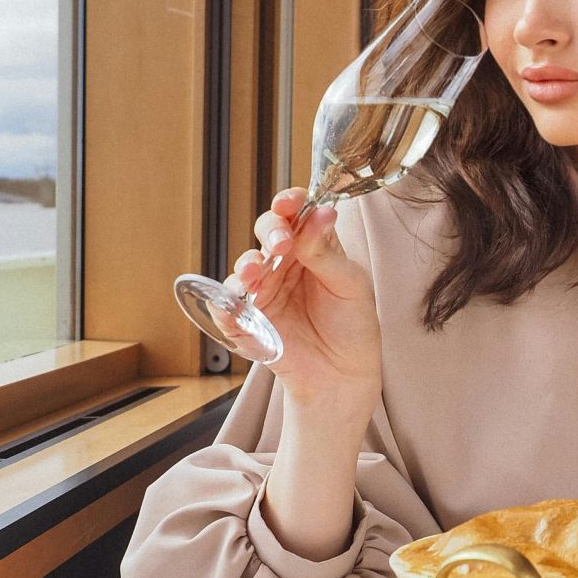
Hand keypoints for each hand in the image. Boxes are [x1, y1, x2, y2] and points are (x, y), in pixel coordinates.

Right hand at [222, 188, 381, 402]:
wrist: (344, 375)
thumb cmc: (352, 325)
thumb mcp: (350, 285)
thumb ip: (328, 253)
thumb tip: (321, 213)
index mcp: (311, 247)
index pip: (296, 214)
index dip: (289, 203)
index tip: (290, 202)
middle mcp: (284, 263)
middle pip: (266, 232)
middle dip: (270, 230)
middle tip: (282, 242)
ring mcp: (264, 290)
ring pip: (244, 266)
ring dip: (247, 264)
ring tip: (257, 272)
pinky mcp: (248, 320)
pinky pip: (226, 308)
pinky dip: (225, 304)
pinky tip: (235, 304)